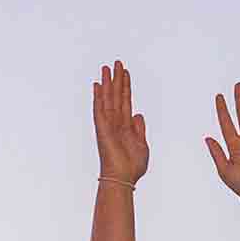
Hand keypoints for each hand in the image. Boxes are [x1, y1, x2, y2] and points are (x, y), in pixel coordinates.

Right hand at [92, 62, 151, 186]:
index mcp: (126, 125)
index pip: (125, 101)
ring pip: (108, 98)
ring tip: (106, 68)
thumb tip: (138, 114)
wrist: (123, 177)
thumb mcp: (142, 144)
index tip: (125, 73)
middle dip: (117, 79)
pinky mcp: (102, 128)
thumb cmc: (132, 166)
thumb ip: (139, 129)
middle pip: (116, 95)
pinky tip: (97, 85)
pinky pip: (99, 109)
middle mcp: (116, 122)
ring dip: (107, 83)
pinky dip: (98, 97)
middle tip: (117, 63)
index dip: (126, 86)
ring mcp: (108, 124)